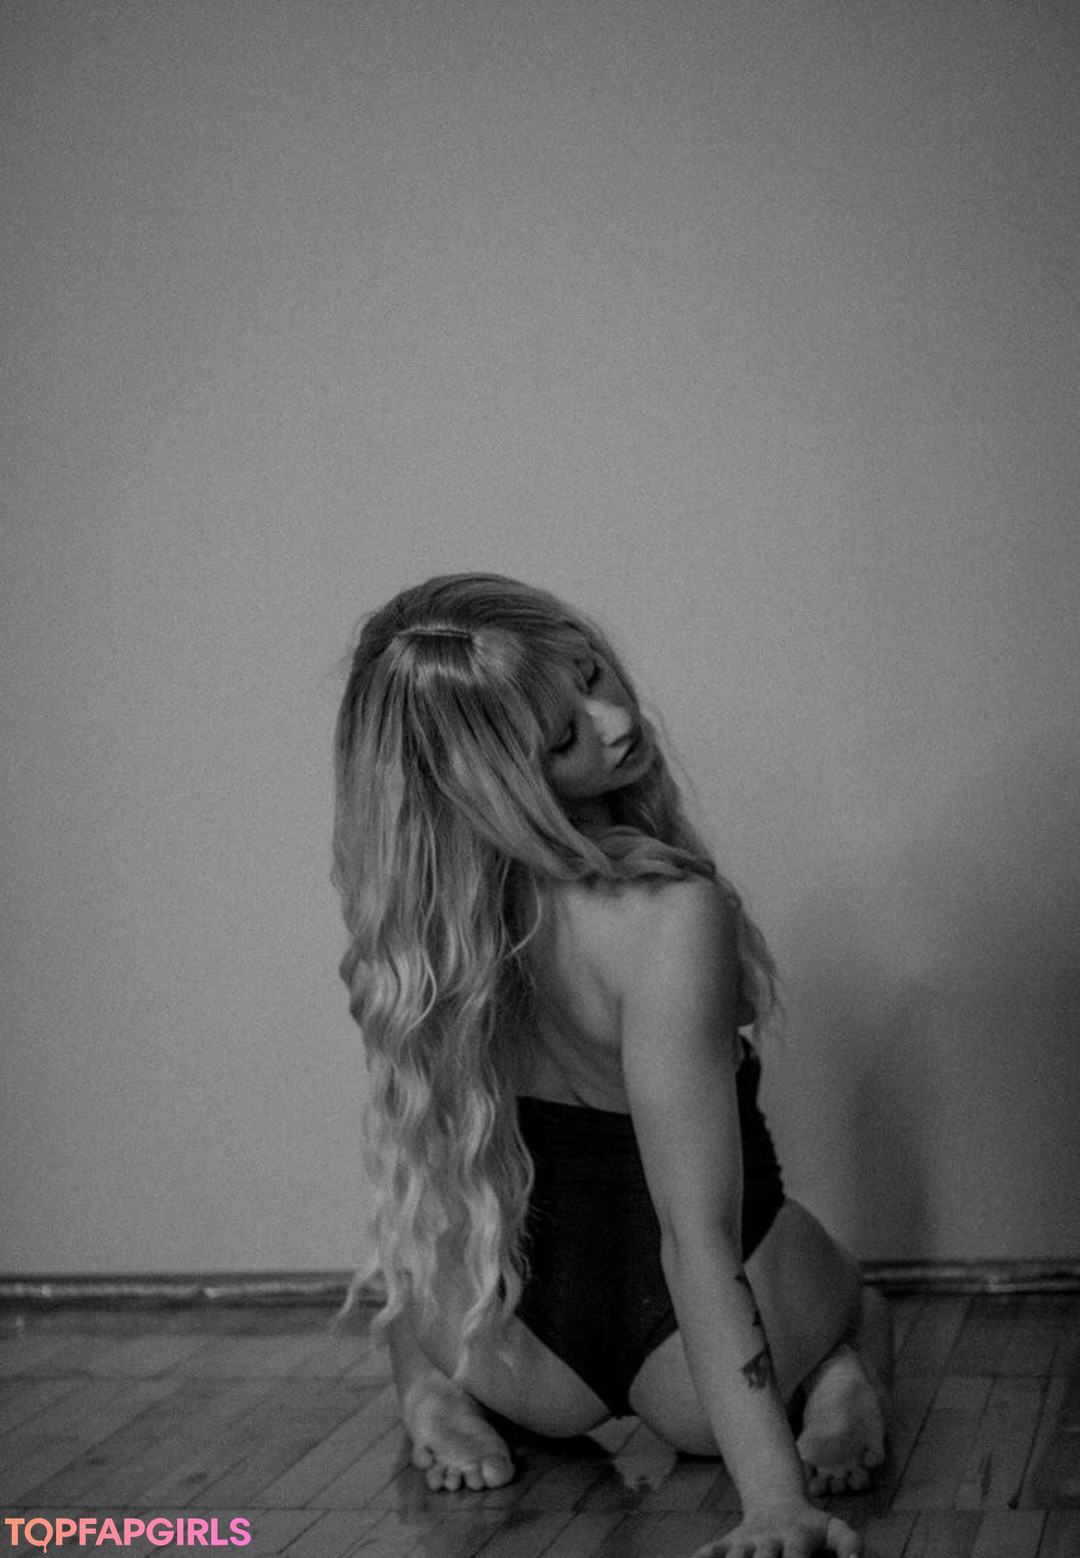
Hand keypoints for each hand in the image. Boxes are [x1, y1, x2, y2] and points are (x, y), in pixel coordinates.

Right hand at [691, 1504, 861, 1557]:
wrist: (776, 1502)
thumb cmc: (812, 1527)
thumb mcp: (835, 1529)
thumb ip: (850, 1543)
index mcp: (796, 1537)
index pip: (796, 1556)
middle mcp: (769, 1540)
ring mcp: (746, 1542)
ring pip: (735, 1555)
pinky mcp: (729, 1543)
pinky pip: (710, 1552)